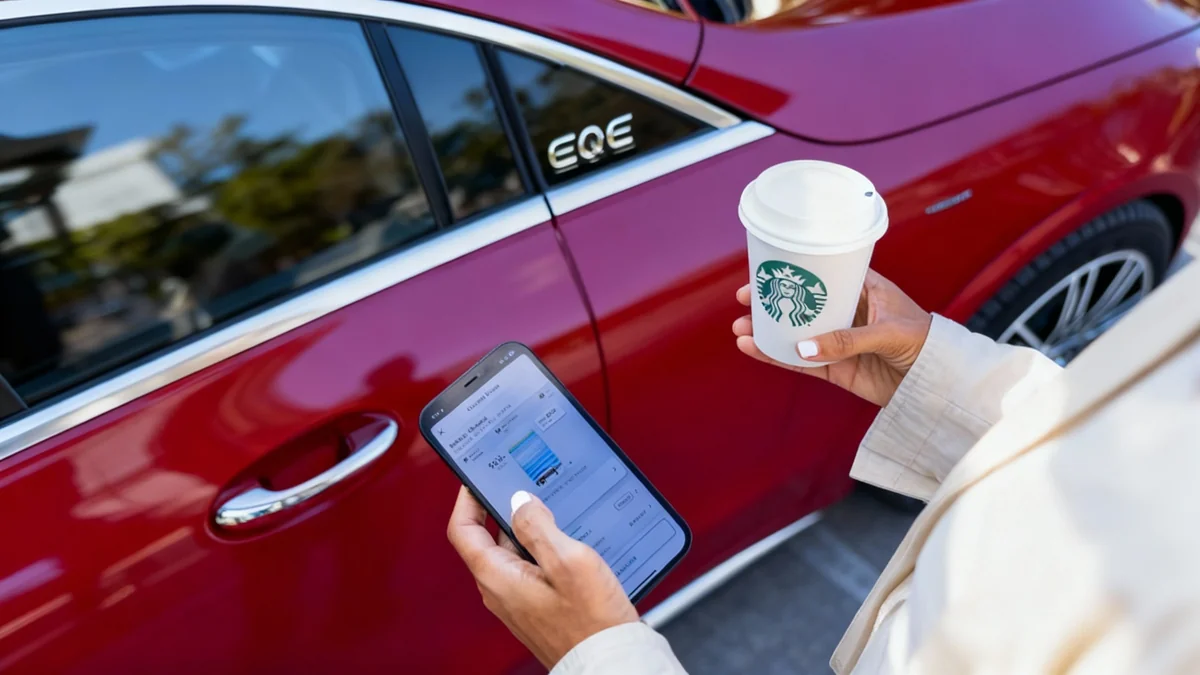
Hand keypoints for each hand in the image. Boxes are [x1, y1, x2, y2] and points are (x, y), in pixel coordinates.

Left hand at [447, 487, 637, 667]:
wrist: (611, 661)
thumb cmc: (592, 622)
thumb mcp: (567, 561)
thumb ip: (538, 526)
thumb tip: (519, 500)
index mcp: (498, 577)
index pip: (463, 529)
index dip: (466, 498)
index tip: (477, 477)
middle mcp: (501, 590)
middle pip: (490, 538)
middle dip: (505, 509)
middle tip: (525, 486)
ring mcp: (519, 600)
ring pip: (515, 552)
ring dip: (531, 530)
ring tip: (557, 513)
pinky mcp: (538, 606)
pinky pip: (532, 568)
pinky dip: (545, 550)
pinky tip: (570, 544)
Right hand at [732, 269, 931, 406]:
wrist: (941, 386)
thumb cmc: (927, 345)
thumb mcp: (889, 333)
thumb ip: (848, 340)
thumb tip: (804, 348)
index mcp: (865, 289)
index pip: (824, 274)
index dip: (794, 272)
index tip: (766, 273)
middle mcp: (849, 313)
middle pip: (803, 303)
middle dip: (773, 302)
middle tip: (744, 302)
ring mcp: (841, 342)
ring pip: (797, 333)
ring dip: (769, 331)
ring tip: (740, 330)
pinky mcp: (838, 369)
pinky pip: (803, 362)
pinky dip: (779, 357)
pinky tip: (756, 350)